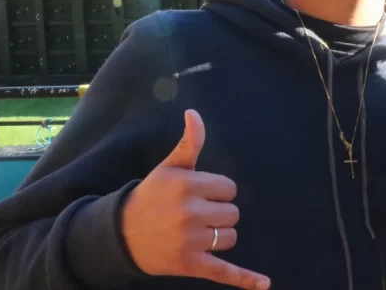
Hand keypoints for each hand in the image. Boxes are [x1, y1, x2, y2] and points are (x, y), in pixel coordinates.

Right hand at [121, 110, 270, 289]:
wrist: (121, 234)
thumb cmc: (151, 196)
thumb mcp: (170, 167)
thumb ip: (190, 142)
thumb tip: (194, 113)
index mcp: (187, 186)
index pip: (229, 188)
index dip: (217, 191)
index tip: (198, 194)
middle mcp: (189, 213)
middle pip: (233, 212)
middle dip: (218, 213)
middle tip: (193, 215)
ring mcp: (190, 241)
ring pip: (231, 237)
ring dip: (220, 236)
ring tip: (195, 233)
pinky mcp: (190, 265)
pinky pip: (224, 271)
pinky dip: (245, 279)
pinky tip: (265, 284)